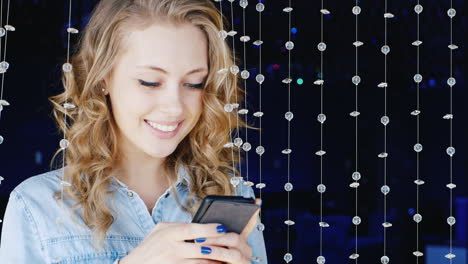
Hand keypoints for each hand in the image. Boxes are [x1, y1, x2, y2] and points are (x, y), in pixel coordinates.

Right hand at [119, 198, 260, 263]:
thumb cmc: (149, 246)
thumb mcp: (160, 230)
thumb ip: (179, 226)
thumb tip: (201, 225)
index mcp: (169, 232)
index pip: (194, 229)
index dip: (210, 229)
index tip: (223, 228)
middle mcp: (170, 248)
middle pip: (201, 248)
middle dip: (219, 248)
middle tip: (233, 246)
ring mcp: (172, 262)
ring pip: (201, 263)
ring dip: (216, 261)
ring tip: (228, 258)